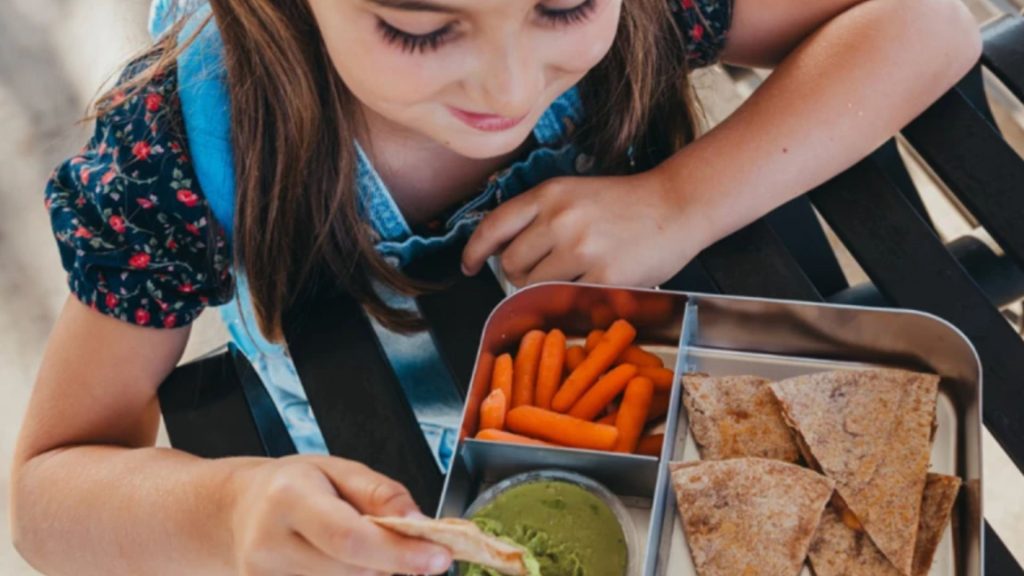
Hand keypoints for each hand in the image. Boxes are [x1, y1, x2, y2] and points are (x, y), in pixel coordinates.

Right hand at [229, 455, 451, 575]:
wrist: (235, 512)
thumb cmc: (292, 486)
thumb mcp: (339, 470)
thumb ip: (382, 494)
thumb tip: (420, 525)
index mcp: (288, 497)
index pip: (349, 538)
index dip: (399, 554)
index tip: (439, 558)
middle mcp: (268, 544)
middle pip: (351, 572)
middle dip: (392, 565)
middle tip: (414, 552)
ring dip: (371, 575)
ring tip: (365, 549)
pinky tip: (348, 564)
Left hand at [461, 168, 705, 287]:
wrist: (676, 205)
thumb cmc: (625, 203)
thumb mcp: (575, 193)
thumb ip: (540, 215)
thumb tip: (503, 249)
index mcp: (549, 194)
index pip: (494, 226)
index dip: (474, 251)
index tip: (468, 265)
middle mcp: (560, 219)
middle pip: (511, 263)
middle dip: (518, 274)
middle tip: (540, 273)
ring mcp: (581, 249)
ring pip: (533, 285)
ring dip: (542, 289)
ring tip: (566, 278)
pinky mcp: (603, 277)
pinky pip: (566, 299)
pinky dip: (569, 299)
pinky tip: (585, 288)